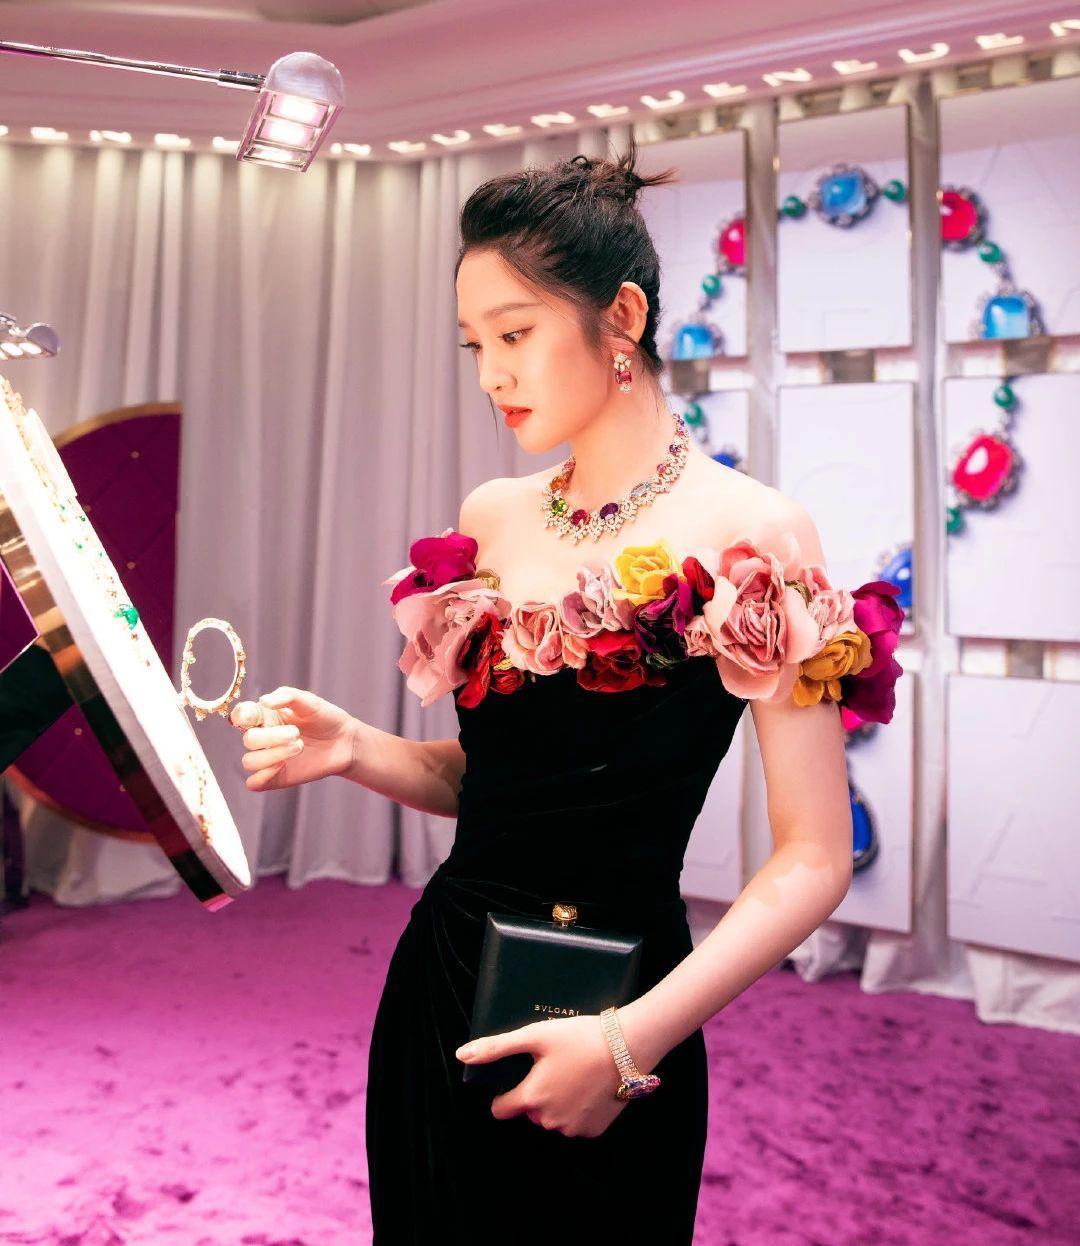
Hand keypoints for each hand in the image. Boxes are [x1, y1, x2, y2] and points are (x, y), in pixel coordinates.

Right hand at [229, 686, 354, 791]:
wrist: (345, 742)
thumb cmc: (325, 718)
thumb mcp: (310, 701)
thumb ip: (288, 696)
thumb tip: (264, 700)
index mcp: (266, 716)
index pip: (241, 716)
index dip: (242, 716)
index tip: (256, 716)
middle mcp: (263, 737)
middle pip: (248, 740)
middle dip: (272, 737)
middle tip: (296, 734)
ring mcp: (268, 758)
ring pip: (249, 762)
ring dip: (272, 755)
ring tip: (299, 747)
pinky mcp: (276, 777)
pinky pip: (253, 783)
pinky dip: (262, 777)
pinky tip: (282, 766)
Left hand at [456, 1016, 629, 1138]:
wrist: (627, 1047)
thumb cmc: (579, 1037)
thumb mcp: (535, 1036)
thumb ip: (497, 1047)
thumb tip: (462, 1055)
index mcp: (531, 1099)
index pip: (500, 1109)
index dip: (505, 1093)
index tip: (519, 1076)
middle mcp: (549, 1121)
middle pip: (529, 1112)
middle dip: (536, 1094)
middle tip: (553, 1067)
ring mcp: (572, 1129)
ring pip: (553, 1119)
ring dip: (557, 1103)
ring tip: (573, 1073)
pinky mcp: (594, 1130)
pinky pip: (575, 1124)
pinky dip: (578, 1109)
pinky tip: (588, 1086)